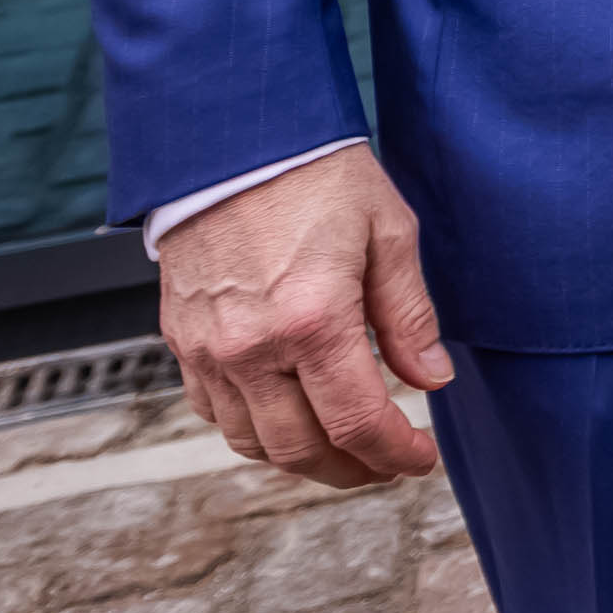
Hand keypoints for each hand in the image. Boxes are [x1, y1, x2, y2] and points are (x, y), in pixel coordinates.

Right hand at [154, 145, 451, 487]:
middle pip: (301, 449)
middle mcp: (252, 348)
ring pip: (253, 443)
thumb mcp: (388, 232)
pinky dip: (255, 431)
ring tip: (345, 448)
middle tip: (387, 463)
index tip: (419, 458)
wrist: (234, 142)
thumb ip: (408, 314)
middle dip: (352, 469)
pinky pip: (216, 413)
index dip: (394, 453)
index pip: (357, 420)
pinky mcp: (181, 342)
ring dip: (303, 459)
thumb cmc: (317, 176)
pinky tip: (290, 414)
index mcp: (313, 319)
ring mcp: (208, 351)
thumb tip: (431, 379)